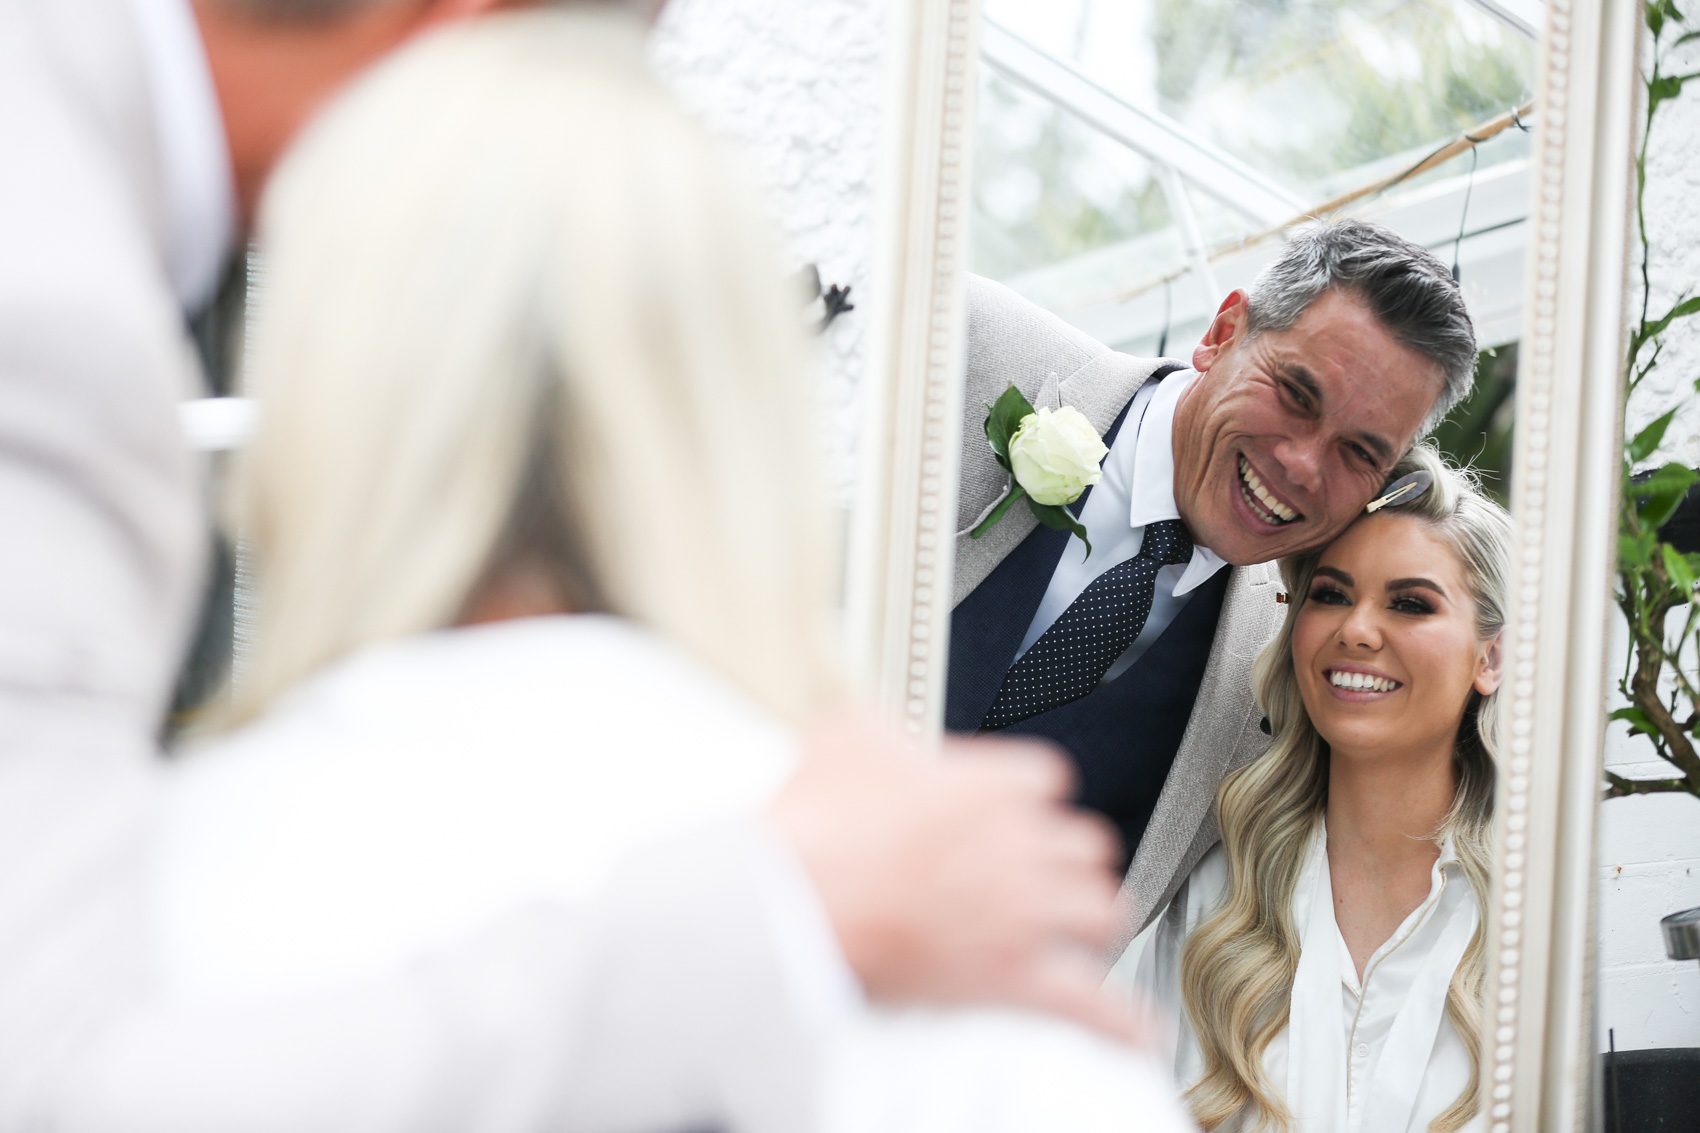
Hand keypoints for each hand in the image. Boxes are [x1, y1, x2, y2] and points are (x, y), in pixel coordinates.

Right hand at [767, 712, 1141, 1042]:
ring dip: (1089, 917)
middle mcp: (1019, 842)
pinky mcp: (1010, 976)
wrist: (790, 898)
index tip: (1016, 807)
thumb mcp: (849, 734)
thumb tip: (896, 736)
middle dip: (1066, 858)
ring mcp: (1022, 910)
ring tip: (1076, 927)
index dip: (1030, 796)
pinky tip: (1131, 1026)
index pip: (1050, 778)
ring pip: (1100, 909)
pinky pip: (1089, 1002)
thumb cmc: (815, 824)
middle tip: (1044, 870)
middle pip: (1086, 844)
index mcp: (990, 784)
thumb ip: (893, 730)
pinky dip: (1115, 1017)